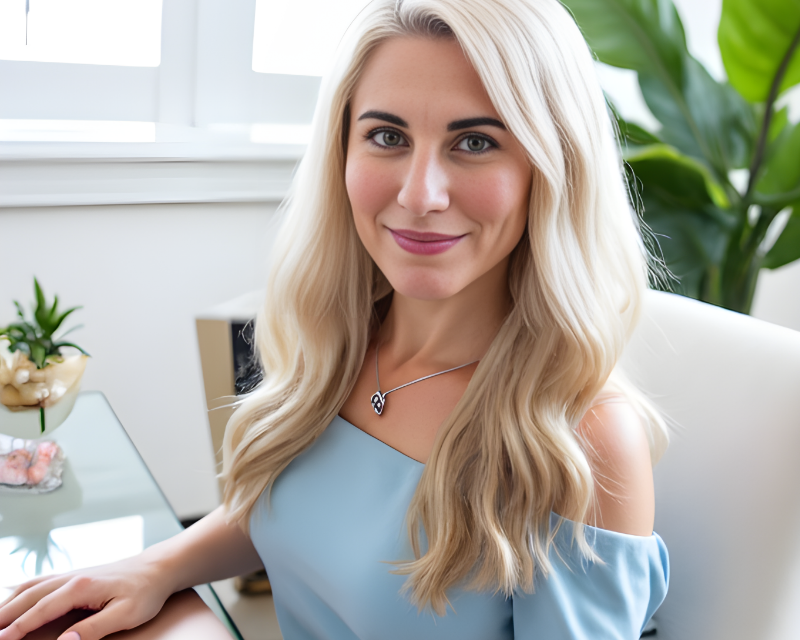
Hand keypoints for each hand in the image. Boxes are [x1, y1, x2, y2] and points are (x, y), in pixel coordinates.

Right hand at [0, 553, 174, 639]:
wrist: (157, 568)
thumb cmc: (145, 592)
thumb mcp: (126, 614)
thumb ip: (94, 629)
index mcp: (81, 587)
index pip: (41, 610)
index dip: (18, 628)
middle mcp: (72, 577)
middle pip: (28, 597)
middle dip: (3, 616)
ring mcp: (72, 574)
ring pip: (30, 587)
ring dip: (8, 603)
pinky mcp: (75, 575)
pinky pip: (40, 582)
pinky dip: (20, 591)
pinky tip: (12, 599)